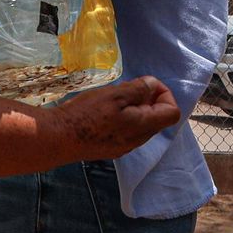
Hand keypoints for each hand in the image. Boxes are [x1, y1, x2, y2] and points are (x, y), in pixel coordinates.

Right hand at [53, 75, 180, 158]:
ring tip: (113, 97)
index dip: (164, 94)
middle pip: (157, 118)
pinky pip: (127, 130)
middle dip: (148, 99)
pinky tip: (104, 111)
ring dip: (134, 107)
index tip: (146, 84)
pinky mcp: (111, 148)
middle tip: (126, 88)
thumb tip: (152, 85)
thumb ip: (138, 89)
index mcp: (143, 126)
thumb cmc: (87, 114)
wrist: (59, 137)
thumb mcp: (115, 95)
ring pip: (141, 124)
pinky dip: (123, 117)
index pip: (172, 113)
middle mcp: (138, 140)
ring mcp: (124, 146)